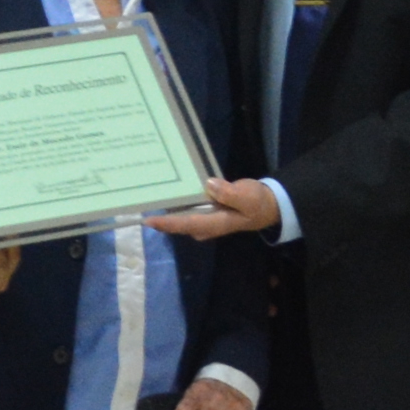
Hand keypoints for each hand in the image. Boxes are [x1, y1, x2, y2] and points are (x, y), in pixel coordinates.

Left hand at [160, 179, 283, 241]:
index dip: (167, 224)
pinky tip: (170, 192)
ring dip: (168, 210)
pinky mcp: (207, 212)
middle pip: (179, 223)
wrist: (268, 205)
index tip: (148, 221)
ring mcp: (206, 219)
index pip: (187, 224)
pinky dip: (178, 203)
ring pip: (182, 217)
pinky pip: (188, 209)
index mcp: (215, 223)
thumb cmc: (257, 202)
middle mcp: (206, 225)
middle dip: (161, 218)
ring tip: (150, 196)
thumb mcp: (248, 197)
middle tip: (141, 204)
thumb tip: (209, 185)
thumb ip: (229, 193)